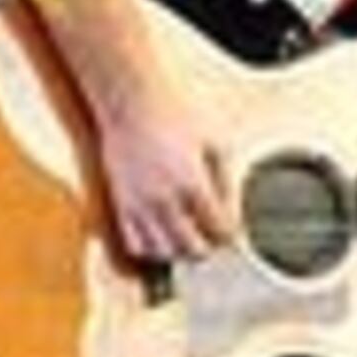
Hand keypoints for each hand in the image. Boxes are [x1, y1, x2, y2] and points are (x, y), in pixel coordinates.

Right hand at [92, 74, 235, 267]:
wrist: (133, 104)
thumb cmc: (178, 117)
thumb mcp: (218, 144)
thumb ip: (227, 183)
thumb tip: (233, 212)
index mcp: (193, 184)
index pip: (218, 229)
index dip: (231, 236)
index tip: (235, 234)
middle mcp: (164, 200)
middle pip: (190, 248)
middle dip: (208, 248)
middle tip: (215, 239)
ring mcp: (139, 204)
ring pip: (161, 251)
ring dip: (180, 252)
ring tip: (192, 239)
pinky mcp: (121, 203)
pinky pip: (134, 242)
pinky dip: (152, 248)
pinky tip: (164, 238)